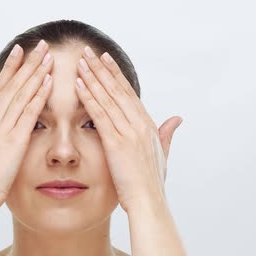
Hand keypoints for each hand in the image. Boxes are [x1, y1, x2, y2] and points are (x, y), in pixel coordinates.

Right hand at [0, 40, 53, 208]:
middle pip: (12, 84)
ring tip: (49, 56)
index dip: (10, 69)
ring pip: (22, 93)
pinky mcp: (15, 139)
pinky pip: (29, 112)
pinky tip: (49, 81)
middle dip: (27, 63)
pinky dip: (39, 95)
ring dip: (37, 73)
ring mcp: (3, 128)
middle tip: (40, 45)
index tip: (19, 52)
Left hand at [75, 46, 182, 212]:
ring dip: (93, 77)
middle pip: (118, 90)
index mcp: (148, 126)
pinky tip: (79, 85)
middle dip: (103, 69)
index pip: (129, 94)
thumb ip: (167, 135)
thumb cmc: (152, 185)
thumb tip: (176, 119)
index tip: (106, 60)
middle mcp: (140, 124)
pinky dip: (89, 98)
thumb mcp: (163, 155)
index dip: (116, 75)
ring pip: (108, 97)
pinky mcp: (117, 143)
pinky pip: (100, 115)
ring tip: (81, 61)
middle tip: (89, 52)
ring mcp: (129, 132)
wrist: (149, 204)